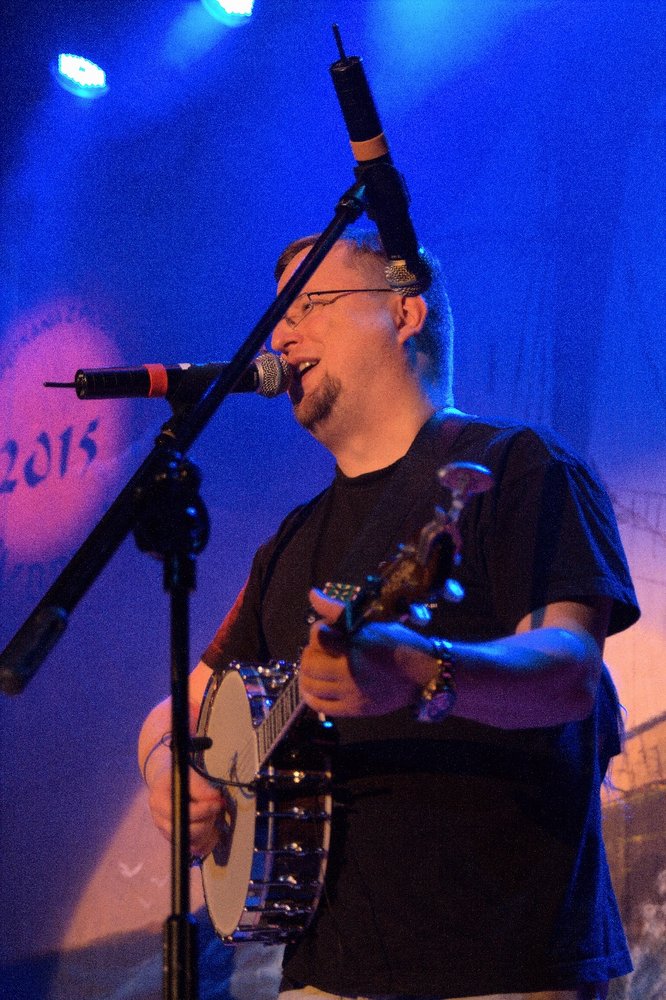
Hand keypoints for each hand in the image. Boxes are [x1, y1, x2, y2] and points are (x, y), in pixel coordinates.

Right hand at [147, 756, 225, 858]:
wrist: (166, 782)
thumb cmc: (177, 777)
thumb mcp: (186, 775)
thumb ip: (200, 787)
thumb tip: (215, 798)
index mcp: (159, 802)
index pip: (181, 814)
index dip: (202, 810)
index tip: (217, 802)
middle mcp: (160, 821)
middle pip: (187, 832)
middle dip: (207, 821)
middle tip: (216, 807)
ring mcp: (168, 833)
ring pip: (193, 843)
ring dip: (209, 831)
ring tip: (213, 816)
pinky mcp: (178, 840)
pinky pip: (196, 849)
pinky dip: (208, 842)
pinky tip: (213, 829)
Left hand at [299, 588, 437, 716]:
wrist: (423, 674)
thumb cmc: (399, 644)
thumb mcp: (372, 623)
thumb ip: (339, 610)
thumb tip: (312, 594)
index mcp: (356, 645)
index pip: (318, 636)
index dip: (316, 631)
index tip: (325, 630)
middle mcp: (350, 670)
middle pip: (309, 662)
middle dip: (309, 653)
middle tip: (319, 650)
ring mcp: (351, 692)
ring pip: (311, 685)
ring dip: (307, 674)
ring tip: (315, 668)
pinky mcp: (354, 709)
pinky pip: (321, 706)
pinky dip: (311, 696)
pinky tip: (314, 688)